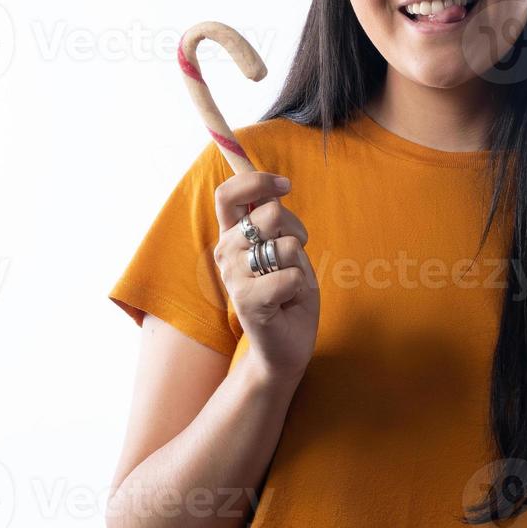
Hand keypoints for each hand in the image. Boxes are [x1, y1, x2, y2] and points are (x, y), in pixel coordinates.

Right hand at [212, 172, 319, 381]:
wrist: (286, 346)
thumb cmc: (288, 292)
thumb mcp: (283, 247)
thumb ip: (273, 220)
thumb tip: (276, 184)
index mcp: (231, 236)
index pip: (227, 194)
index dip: (257, 181)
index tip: (285, 185)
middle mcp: (225, 253)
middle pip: (269, 214)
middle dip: (296, 229)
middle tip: (294, 256)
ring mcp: (233, 278)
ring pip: (285, 245)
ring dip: (299, 263)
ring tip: (290, 282)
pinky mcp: (248, 302)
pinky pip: (291, 276)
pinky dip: (300, 286)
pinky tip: (288, 301)